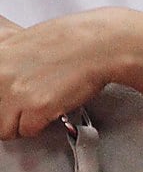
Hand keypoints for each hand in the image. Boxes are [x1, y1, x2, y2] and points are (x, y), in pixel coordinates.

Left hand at [0, 7, 142, 138]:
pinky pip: (27, 131)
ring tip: (39, 106)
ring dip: (22, 122)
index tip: (10, 102)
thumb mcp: (25, 40)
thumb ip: (6, 60)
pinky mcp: (37, 106)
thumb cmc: (74, 40)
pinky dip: (41, 125)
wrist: (103, 44)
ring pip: (4, 129)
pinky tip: (52, 107)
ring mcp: (16, 90)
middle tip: (27, 103)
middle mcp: (0, 73)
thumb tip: (4, 78)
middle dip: (9, 113)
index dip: (3, 100)